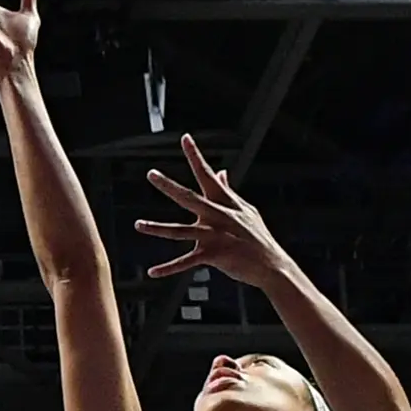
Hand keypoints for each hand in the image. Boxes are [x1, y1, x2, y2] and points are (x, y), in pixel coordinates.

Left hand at [136, 134, 294, 282]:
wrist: (272, 265)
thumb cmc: (257, 237)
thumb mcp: (246, 211)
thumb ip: (229, 191)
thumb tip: (222, 172)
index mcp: (226, 203)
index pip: (208, 175)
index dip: (196, 156)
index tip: (185, 138)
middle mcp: (218, 216)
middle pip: (188, 198)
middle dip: (169, 186)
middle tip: (151, 174)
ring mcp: (214, 236)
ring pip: (179, 231)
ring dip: (156, 229)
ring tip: (138, 224)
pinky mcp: (213, 255)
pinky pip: (185, 262)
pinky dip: (168, 268)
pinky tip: (153, 272)